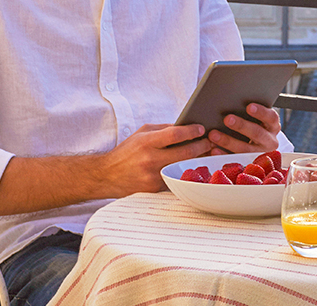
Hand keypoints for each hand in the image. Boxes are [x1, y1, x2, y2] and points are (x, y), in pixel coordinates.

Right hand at [96, 123, 211, 197]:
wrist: (106, 176)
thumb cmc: (127, 151)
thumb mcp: (142, 133)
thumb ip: (164, 129)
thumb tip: (188, 127)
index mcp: (146, 142)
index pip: (175, 134)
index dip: (192, 131)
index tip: (201, 129)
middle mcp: (150, 160)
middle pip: (185, 152)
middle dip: (202, 146)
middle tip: (211, 142)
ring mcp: (153, 177)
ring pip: (183, 167)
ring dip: (197, 160)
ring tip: (207, 153)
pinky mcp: (155, 189)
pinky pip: (176, 179)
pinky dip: (185, 172)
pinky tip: (194, 167)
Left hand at [208, 102, 281, 154]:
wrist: (254, 141)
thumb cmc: (252, 122)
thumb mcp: (256, 116)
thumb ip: (250, 110)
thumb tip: (233, 99)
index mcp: (273, 125)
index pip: (271, 117)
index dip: (261, 112)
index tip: (249, 106)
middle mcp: (270, 141)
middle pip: (257, 133)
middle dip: (241, 126)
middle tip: (227, 119)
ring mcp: (259, 153)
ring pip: (245, 149)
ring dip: (228, 141)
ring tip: (213, 134)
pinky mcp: (247, 162)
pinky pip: (235, 160)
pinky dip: (223, 154)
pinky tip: (213, 149)